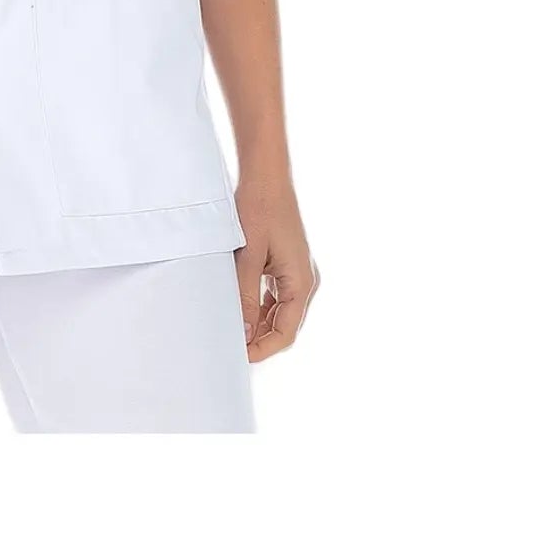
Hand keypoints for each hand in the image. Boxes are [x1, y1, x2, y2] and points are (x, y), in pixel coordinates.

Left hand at [235, 173, 317, 360]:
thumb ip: (244, 294)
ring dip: (257, 322)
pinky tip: (238, 306)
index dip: (262, 348)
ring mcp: (296, 272)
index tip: (238, 357)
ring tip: (230, 328)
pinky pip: (274, 294)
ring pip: (279, 311)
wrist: (266, 176)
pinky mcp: (286, 263)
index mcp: (301, 283)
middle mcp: (304, 281)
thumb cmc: (259, 209)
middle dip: (259, 338)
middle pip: (284, 324)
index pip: (286, 332)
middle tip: (229, 345)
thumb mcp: (248, 255)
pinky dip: (258, 304)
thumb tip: (242, 331)